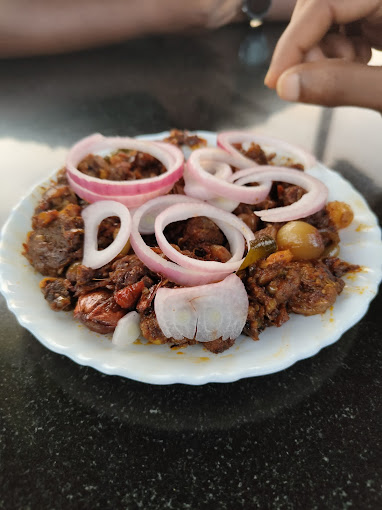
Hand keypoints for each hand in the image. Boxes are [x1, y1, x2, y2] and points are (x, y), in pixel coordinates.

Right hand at [265, 0, 381, 111]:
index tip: (276, 81)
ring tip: (346, 75)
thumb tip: (287, 86)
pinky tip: (354, 68)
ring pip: (326, 18)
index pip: (325, 0)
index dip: (293, 41)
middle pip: (319, 5)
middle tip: (312, 80)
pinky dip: (335, 54)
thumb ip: (344, 85)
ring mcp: (379, 8)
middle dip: (307, 47)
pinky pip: (343, 27)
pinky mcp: (379, 22)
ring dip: (322, 53)